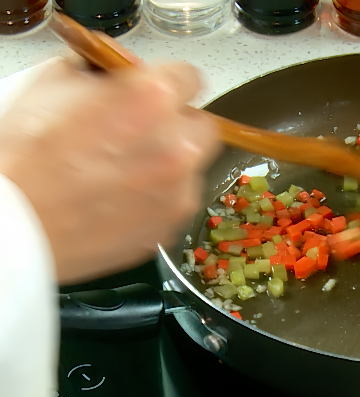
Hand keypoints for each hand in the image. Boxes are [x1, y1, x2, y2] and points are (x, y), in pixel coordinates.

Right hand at [0, 57, 219, 283]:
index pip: (189, 77)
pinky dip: (158, 197)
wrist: (15, 225)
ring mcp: (178, 190)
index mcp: (152, 100)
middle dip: (177, 125)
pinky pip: (177, 201)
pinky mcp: (171, 225)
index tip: (156, 92)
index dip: (168, 82)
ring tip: (122, 170)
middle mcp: (176, 146)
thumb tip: (118, 68)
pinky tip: (120, 197)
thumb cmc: (25, 158)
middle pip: (201, 125)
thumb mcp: (53, 85)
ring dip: (169, 164)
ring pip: (192, 167)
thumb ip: (100, 70)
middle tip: (141, 132)